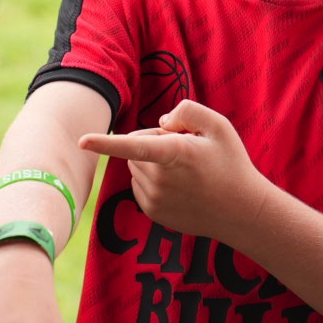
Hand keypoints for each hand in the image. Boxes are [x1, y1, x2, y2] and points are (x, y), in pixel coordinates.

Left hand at [79, 99, 270, 244]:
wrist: (241, 211)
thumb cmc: (231, 164)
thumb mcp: (219, 127)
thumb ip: (188, 111)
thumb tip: (161, 122)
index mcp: (176, 154)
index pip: (135, 146)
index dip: (106, 143)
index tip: (81, 141)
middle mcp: (161, 179)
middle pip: (137, 145)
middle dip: (155, 140)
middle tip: (187, 148)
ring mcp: (155, 199)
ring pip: (136, 165)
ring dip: (153, 160)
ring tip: (186, 169)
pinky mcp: (152, 211)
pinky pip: (139, 184)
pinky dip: (153, 178)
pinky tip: (180, 185)